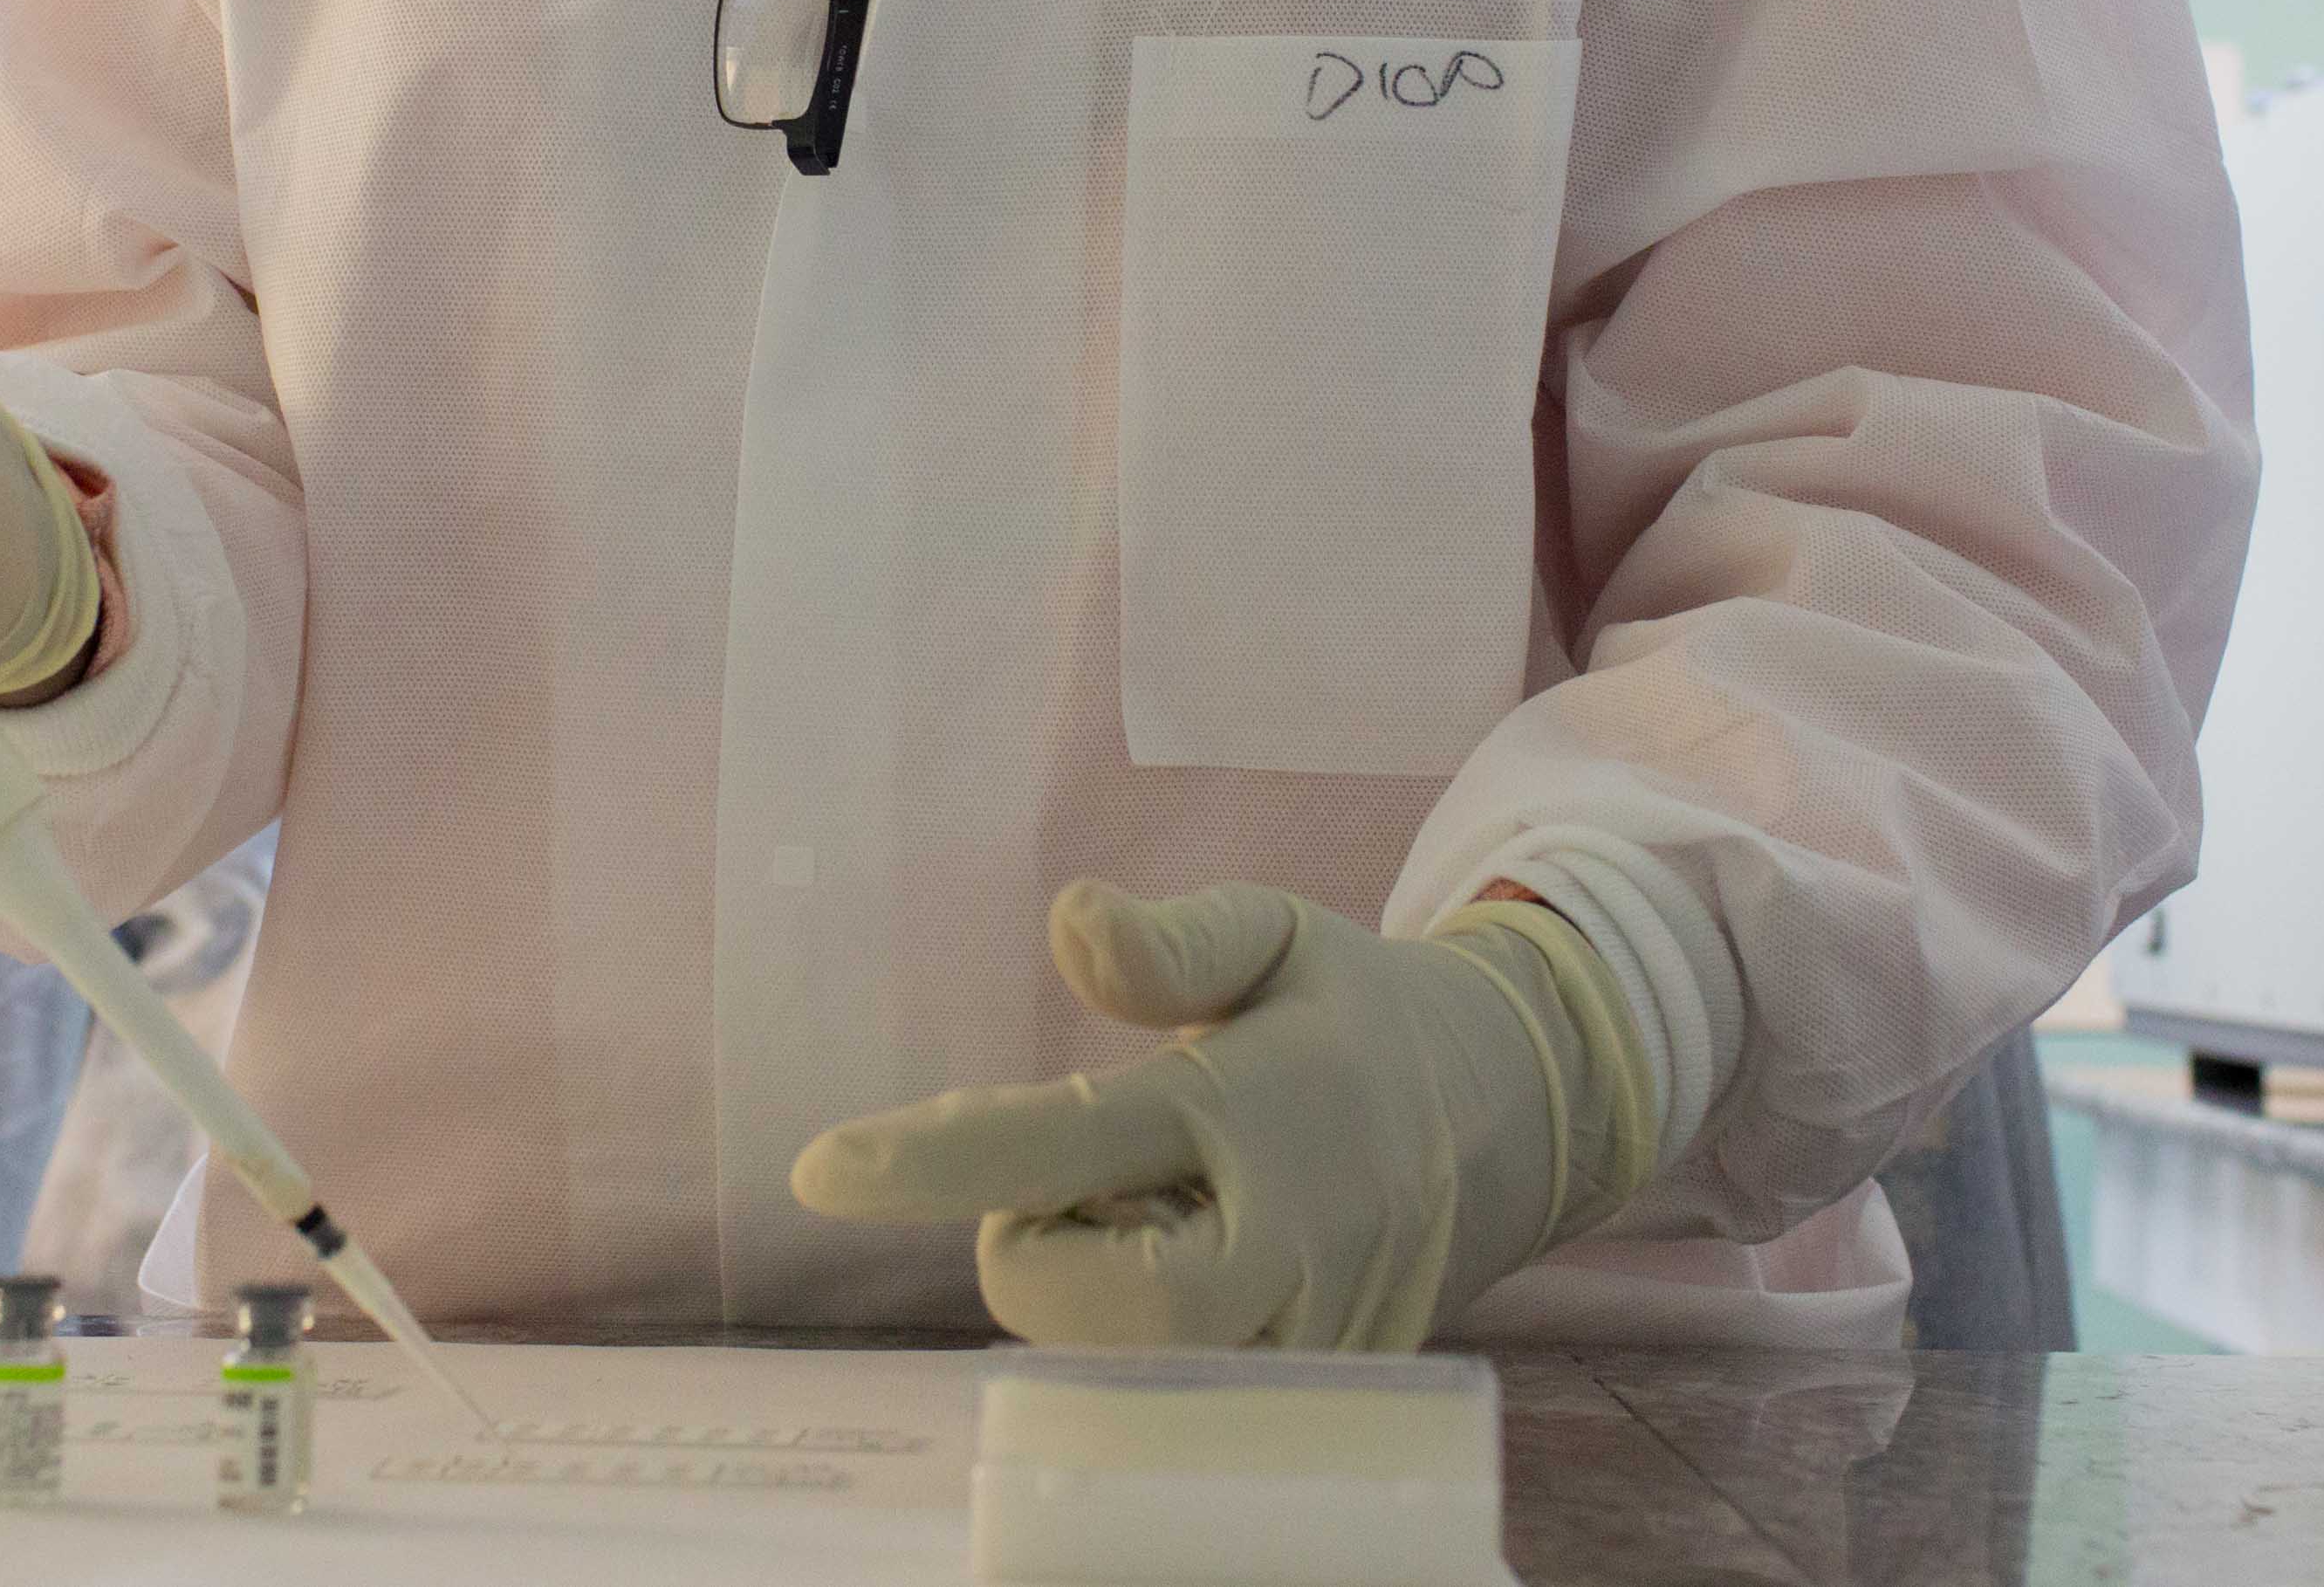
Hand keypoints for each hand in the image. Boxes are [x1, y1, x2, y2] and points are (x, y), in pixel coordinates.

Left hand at [790, 879, 1656, 1349]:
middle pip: (1079, 1304)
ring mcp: (1308, 1341)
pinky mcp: (1312, 1402)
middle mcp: (1287, 1243)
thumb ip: (1166, 943)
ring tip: (1176, 1210)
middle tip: (1094, 1173)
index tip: (817, 1169)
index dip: (929, 1160)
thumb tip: (1070, 921)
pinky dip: (1151, 1333)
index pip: (1063, 1145)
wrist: (1506, 1115)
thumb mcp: (1275, 933)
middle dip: (1036, 1243)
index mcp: (1256, 1110)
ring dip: (1101, 1288)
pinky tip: (1207, 1263)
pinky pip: (1172, 1396)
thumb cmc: (1348, 1014)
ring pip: (1119, 1366)